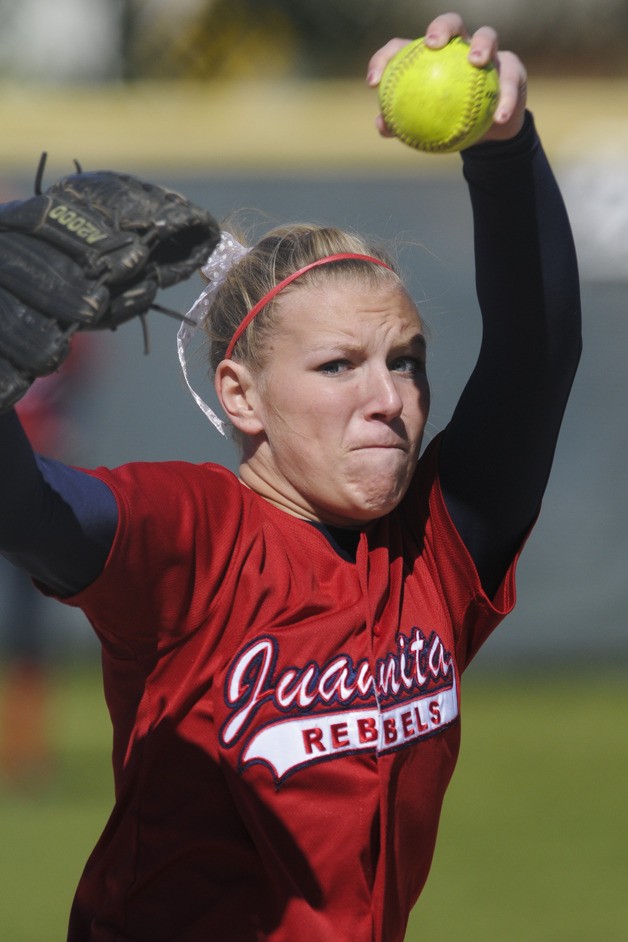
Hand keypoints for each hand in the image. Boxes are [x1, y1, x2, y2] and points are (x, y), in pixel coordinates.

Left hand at [367, 11, 526, 145]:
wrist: (486, 133)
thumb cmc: (449, 124)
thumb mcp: (424, 127)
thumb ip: (401, 124)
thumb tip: (382, 126)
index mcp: (432, 56)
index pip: (405, 47)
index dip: (386, 57)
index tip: (374, 82)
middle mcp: (460, 47)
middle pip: (451, 24)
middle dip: (441, 27)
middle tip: (432, 44)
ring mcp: (489, 54)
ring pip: (488, 36)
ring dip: (482, 45)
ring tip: (476, 62)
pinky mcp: (512, 69)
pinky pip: (509, 81)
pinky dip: (506, 99)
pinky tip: (498, 117)